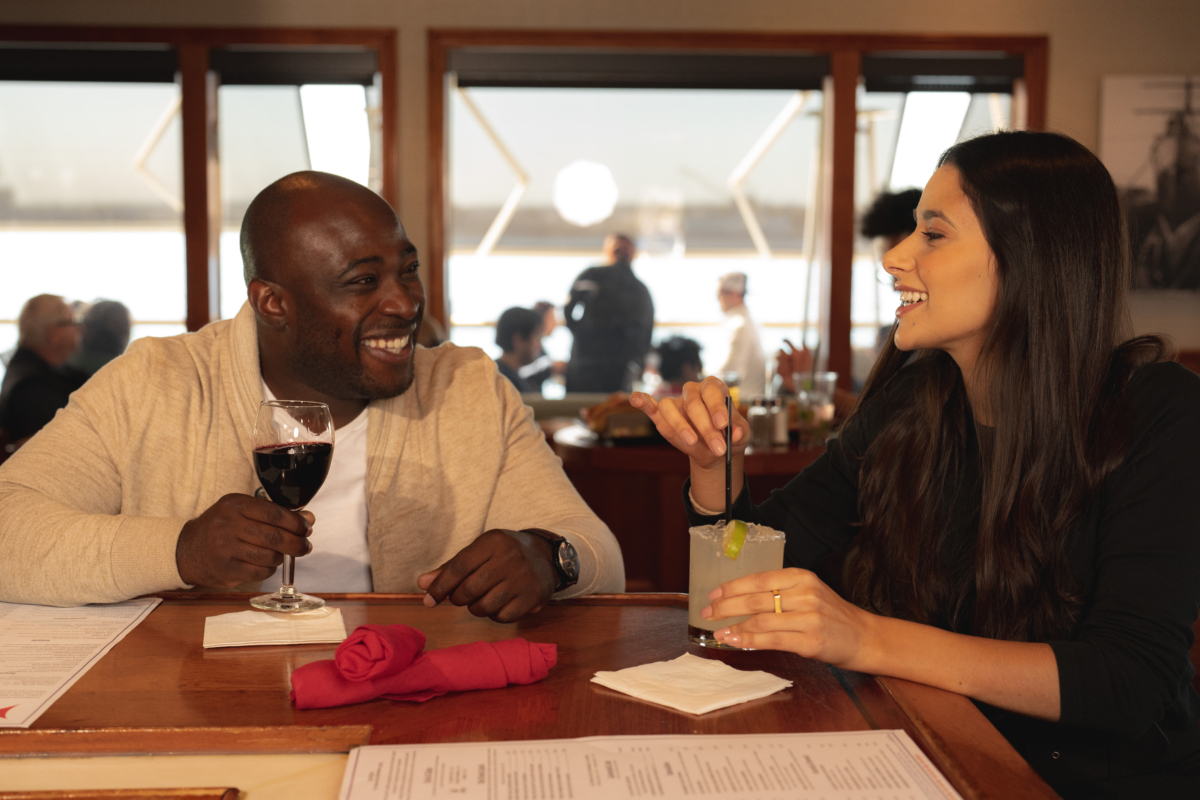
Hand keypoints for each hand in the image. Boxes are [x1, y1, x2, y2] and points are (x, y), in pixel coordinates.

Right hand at [176, 493, 313, 587]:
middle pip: (275, 536)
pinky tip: (267, 564)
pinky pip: (260, 572)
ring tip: (282, 554)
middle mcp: (229, 525)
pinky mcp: (227, 570)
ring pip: (270, 556)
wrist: (187, 550)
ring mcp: (226, 548)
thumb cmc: (221, 527)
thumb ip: (274, 513)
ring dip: (282, 557)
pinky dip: (269, 569)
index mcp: (235, 504)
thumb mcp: (241, 510)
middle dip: (296, 543)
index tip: (306, 527)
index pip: (274, 513)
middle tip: (305, 546)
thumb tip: (309, 519)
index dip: (296, 522)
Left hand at [417, 529, 556, 621]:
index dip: (440, 586)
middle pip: (468, 589)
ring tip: (480, 598)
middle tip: (460, 596)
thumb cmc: (503, 554)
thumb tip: (422, 584)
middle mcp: (510, 558)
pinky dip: (494, 615)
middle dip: (457, 598)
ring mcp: (523, 579)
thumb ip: (451, 567)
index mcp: (493, 542)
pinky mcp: (532, 598)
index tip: (428, 599)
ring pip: (483, 607)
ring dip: (475, 608)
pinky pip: (501, 617)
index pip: (458, 567)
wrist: (546, 557)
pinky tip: (498, 604)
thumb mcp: (480, 551)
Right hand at [630, 376, 748, 470]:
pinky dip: (642, 402)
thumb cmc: (729, 437)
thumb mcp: (741, 436)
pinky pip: (651, 405)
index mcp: (714, 389)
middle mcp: (693, 391)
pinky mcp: (662, 415)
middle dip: (706, 428)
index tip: (723, 425)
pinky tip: (636, 399)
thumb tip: (736, 433)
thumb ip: (740, 433)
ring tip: (692, 443)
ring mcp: (676, 402)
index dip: (716, 407)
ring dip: (680, 426)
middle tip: (718, 448)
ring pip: (669, 407)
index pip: (712, 391)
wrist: (717, 451)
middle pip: (693, 403)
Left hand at [701, 568, 875, 670]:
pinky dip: (750, 640)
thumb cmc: (829, 614)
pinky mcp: (811, 640)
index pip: (759, 579)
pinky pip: (772, 640)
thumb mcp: (807, 593)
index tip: (713, 594)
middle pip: (756, 599)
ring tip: (718, 631)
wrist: (863, 636)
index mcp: (801, 577)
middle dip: (726, 607)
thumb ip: (778, 593)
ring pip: (761, 620)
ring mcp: (809, 617)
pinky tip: (736, 641)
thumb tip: (737, 599)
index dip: (732, 587)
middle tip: (707, 613)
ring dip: (734, 626)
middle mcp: (805, 594)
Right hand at [776, 338, 813, 393]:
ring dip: (784, 363)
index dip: (785, 340)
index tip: (783, 340)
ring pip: (778, 358)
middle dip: (783, 355)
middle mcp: (788, 358)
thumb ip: (806, 350)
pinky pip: (778, 367)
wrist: (802, 384)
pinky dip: (783, 370)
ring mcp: (783, 364)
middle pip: (780, 351)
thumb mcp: (809, 360)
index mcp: (794, 353)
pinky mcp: (779, 371)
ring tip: (790, 370)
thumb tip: (803, 341)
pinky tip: (788, 374)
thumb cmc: (806, 371)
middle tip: (788, 360)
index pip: (788, 344)